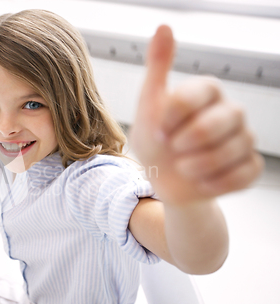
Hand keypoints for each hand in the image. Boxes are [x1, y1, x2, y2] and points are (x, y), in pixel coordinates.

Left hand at [129, 25, 263, 205]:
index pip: (199, 91)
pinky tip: (201, 180)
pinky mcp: (250, 166)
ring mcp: (244, 138)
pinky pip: (244, 174)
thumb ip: (158, 68)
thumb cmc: (156, 141)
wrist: (165, 181)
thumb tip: (164, 26)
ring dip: (199, 164)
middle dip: (190, 139)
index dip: (175, 115)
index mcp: (206, 92)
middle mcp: (230, 111)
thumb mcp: (148, 106)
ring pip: (235, 148)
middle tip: (172, 148)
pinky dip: (216, 182)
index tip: (158, 131)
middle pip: (225, 118)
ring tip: (184, 166)